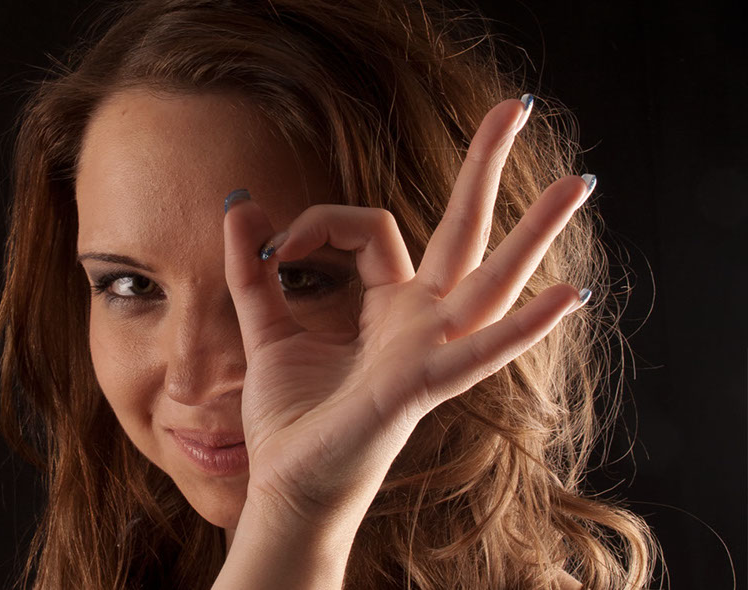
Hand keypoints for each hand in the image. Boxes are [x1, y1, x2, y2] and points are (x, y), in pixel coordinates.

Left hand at [222, 98, 592, 530]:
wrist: (286, 485)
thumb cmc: (291, 419)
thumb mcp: (268, 330)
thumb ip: (255, 271)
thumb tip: (239, 204)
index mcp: (389, 308)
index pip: (374, 228)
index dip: (323, 221)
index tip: (275, 242)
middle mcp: (420, 323)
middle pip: (465, 232)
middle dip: (488, 169)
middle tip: (520, 106)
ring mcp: (429, 352)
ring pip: (491, 279)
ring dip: (535, 231)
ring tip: (582, 182)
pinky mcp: (421, 384)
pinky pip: (478, 351)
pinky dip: (521, 327)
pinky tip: (566, 295)